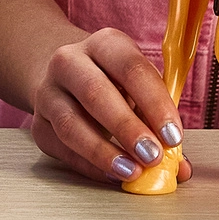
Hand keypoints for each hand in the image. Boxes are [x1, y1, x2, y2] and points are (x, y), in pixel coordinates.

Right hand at [29, 26, 190, 185]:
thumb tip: (180, 167)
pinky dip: (88, 165)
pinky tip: (110, 175)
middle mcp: (69, 62)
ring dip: (103, 152)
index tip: (173, 136)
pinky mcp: (38, 123)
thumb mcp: (139, 87)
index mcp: (104, 44)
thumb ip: (160, 122)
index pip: (131, 68)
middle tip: (152, 155)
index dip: (155, 104)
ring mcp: (48, 92)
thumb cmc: (113, 82)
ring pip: (70, 123)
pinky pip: (61, 147)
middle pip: (95, 92)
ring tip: (130, 172)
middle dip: (127, 128)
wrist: (66, 77)